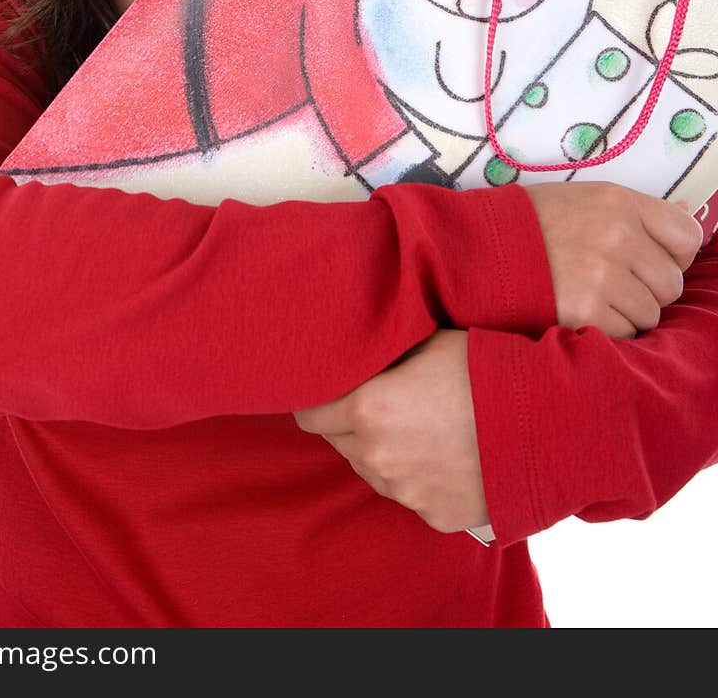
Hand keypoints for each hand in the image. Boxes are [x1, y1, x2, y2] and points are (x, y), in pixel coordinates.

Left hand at [295, 330, 487, 534]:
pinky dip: (420, 476)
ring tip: (425, 424)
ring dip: (385, 450)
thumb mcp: (426, 341)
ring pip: (374, 470)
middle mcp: (379, 457)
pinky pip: (411, 494)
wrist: (550, 420)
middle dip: (353, 423)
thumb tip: (350, 351)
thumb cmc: (487, 369)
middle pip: (340, 443)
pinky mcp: (436, 517)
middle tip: (388, 399)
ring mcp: (407, 493)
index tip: (332, 389)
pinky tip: (449, 452)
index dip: (319, 399)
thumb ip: (380, 355)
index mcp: (368, 409)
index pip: (309, 414)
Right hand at [526, 180, 702, 338]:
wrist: (474, 247)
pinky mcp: (586, 312)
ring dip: (627, 313)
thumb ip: (637, 212)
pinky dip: (606, 330)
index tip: (651, 259)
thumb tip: (690, 214)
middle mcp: (617, 236)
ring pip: (650, 313)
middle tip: (611, 283)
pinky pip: (624, 333)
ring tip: (590, 296)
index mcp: (618, 202)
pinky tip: (578, 311)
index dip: (673, 254)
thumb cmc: (530, 224)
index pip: (687, 234)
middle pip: (671, 282)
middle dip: (647, 289)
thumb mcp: (583, 199)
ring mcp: (602, 275)